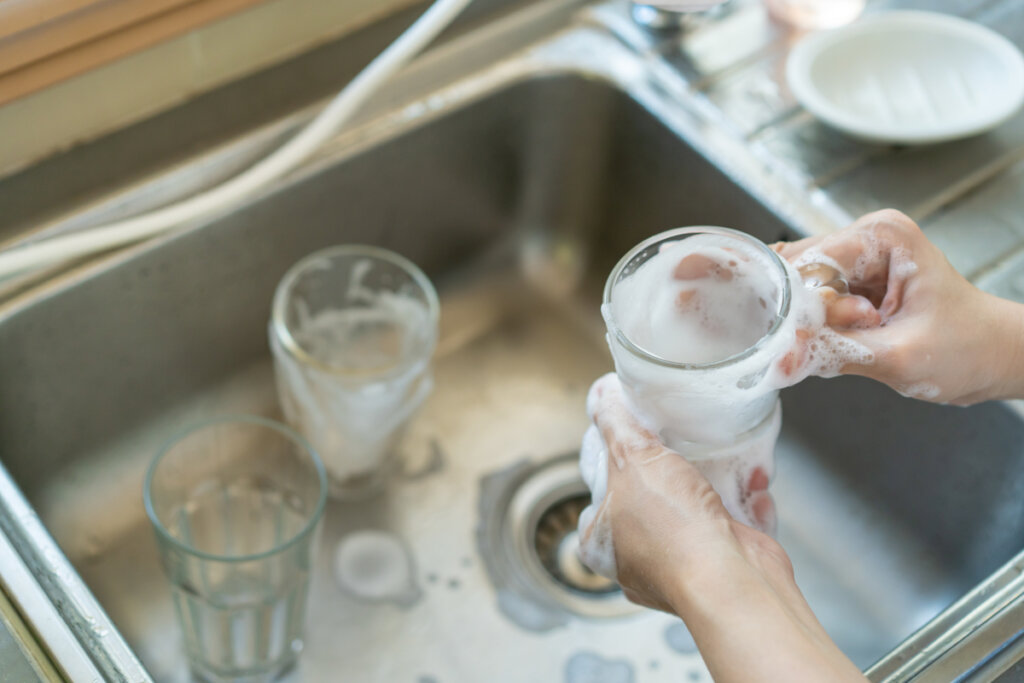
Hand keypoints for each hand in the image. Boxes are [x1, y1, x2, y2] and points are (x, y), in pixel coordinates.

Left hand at [579, 374, 864, 682]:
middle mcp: (637, 556)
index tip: (635, 433)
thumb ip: (616, 424)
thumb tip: (602, 394)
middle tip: (684, 441)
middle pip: (651, 492)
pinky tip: (750, 488)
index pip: (600, 487)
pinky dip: (745, 501)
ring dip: (717, 478)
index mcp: (601, 540)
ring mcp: (682, 560)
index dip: (617, 455)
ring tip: (725, 459)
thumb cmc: (673, 532)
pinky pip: (732, 519)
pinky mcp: (722, 560)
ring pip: (696, 504)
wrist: (736, 581)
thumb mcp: (633, 458)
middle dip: (675, 465)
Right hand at [777, 209, 1023, 404]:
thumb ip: (836, 354)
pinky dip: (818, 328)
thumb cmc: (968, 348)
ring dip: (815, 325)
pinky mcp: (850, 282)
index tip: (820, 338)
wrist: (994, 357)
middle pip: (797, 275)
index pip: (808, 264)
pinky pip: (810, 303)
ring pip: (798, 292)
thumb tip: (779, 362)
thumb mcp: (900, 356)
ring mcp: (856, 259)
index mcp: (881, 236)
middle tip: (849, 339)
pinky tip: (846, 338)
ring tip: (860, 338)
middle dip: (809, 316)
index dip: (806, 307)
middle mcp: (864, 237)